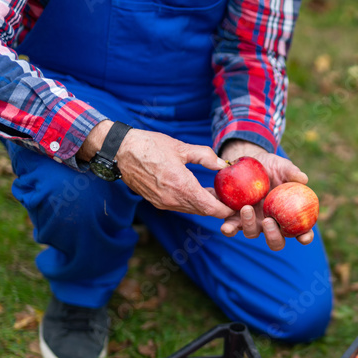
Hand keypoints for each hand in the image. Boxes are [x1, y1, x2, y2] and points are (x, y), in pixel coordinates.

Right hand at [113, 128, 236, 219]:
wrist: (120, 151)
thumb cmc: (150, 146)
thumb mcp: (181, 148)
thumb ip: (205, 157)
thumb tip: (223, 165)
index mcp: (181, 186)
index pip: (211, 208)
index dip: (226, 210)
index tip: (237, 205)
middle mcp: (172, 200)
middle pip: (203, 211)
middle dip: (218, 208)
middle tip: (231, 198)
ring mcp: (163, 203)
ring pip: (192, 210)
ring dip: (205, 205)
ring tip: (216, 193)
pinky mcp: (157, 202)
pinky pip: (180, 206)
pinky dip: (192, 202)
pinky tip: (198, 191)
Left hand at [218, 140, 315, 250]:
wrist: (246, 162)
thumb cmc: (270, 166)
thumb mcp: (281, 166)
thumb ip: (291, 172)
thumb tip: (303, 178)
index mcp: (287, 216)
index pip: (301, 232)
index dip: (305, 237)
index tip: (304, 236)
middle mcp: (271, 224)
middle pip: (276, 241)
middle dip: (273, 237)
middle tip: (268, 221)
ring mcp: (252, 223)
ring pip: (252, 234)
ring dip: (249, 225)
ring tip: (246, 208)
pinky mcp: (234, 218)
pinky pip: (231, 229)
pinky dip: (229, 229)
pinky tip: (226, 226)